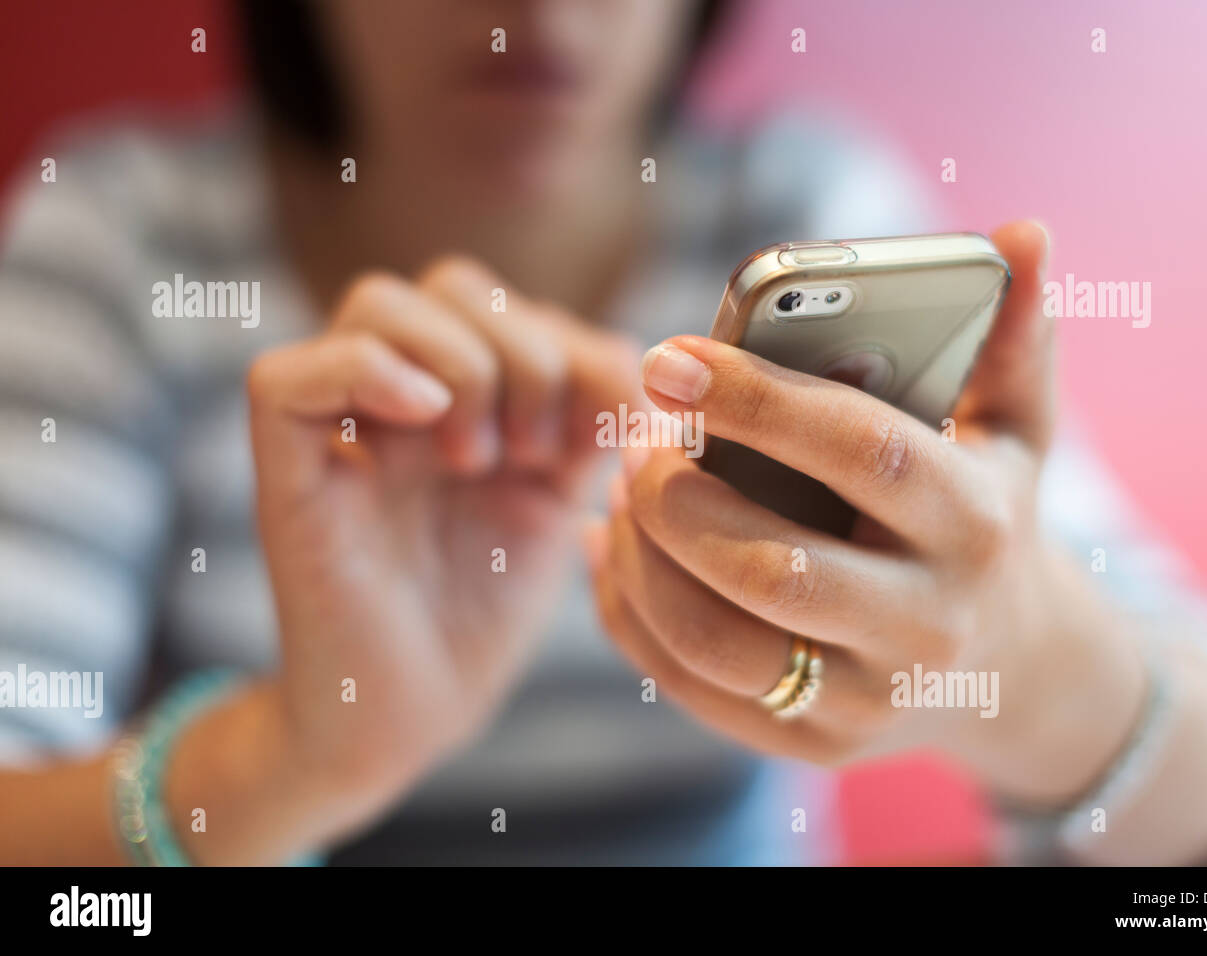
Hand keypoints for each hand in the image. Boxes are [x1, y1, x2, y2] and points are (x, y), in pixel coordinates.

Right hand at [247, 256, 637, 800]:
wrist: (412, 716)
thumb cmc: (483, 614)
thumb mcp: (560, 501)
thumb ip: (589, 422)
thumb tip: (635, 355)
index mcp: (461, 395)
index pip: (513, 302)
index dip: (574, 343)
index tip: (605, 431)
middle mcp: (397, 398)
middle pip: (451, 284)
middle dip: (523, 352)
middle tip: (536, 451)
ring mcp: (340, 431)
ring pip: (377, 304)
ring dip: (461, 366)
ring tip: (483, 460)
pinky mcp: (287, 480)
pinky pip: (285, 379)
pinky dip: (365, 372)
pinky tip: (429, 419)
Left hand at [585, 222, 1147, 796]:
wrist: (1014, 669)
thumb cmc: (991, 520)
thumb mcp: (1018, 433)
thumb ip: (1013, 338)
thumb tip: (1023, 233)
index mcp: (975, 526)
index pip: (861, 452)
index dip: (759, 400)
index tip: (670, 357)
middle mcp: (927, 627)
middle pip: (772, 569)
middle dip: (677, 499)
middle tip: (636, 440)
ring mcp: (868, 703)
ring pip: (715, 641)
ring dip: (641, 559)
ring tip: (620, 492)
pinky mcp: (813, 748)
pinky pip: (692, 688)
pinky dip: (629, 616)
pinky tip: (611, 551)